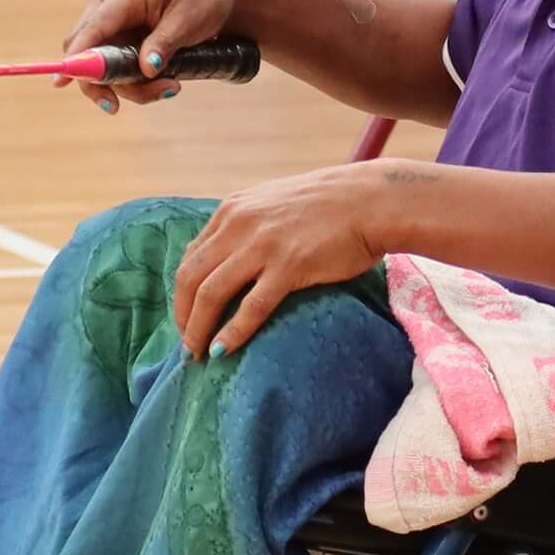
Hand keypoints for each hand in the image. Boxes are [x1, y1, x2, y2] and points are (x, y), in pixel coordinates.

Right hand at [60, 0, 257, 110]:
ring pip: (99, 67)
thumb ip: (164, 44)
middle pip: (84, 54)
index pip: (90, 31)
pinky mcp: (117, 37)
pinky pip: (112, 67)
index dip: (76, 59)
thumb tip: (145, 69)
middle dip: (110, 83)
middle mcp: (105, 7)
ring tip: (172, 87)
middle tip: (151, 96)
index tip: (63, 82)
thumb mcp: (188, 21)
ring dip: (131, 87)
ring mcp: (109, 23)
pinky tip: (164, 82)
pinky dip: (134, 81)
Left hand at [175, 163, 393, 359]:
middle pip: (191, 278)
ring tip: (197, 354)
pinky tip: (223, 350)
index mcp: (233, 210)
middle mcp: (239, 225)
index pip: (191, 256)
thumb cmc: (332, 204)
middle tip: (186, 344)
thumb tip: (232, 258)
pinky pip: (250, 306)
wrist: (372, 200)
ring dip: (198, 329)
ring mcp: (262, 245)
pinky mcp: (288, 266)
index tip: (187, 316)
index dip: (182, 292)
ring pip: (211, 293)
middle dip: (182, 315)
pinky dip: (231, 332)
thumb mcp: (275, 204)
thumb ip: (249, 225)